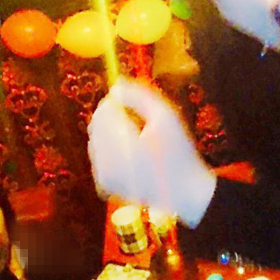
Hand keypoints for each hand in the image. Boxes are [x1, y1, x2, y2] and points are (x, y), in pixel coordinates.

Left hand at [88, 77, 216, 226]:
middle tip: (133, 116)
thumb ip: (139, 96)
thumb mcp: (166, 116)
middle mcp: (107, 163)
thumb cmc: (178, 152)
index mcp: (122, 145)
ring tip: (136, 136)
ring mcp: (103, 176)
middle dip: (110, 117)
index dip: (114, 102)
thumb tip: (115, 86)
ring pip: (95, 140)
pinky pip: (98, 157)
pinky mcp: (104, 185)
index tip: (128, 100)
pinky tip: (131, 153)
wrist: (184, 193)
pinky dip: (109, 150)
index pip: (104, 112)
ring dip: (109, 133)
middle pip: (96, 126)